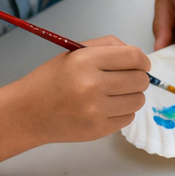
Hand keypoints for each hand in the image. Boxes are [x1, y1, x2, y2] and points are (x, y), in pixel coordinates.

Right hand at [12, 36, 148, 144]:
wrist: (30, 111)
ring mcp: (97, 109)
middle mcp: (92, 85)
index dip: (143, 61)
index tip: (142, 64)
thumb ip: (108, 47)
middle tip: (125, 80)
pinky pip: (129, 117)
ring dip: (132, 96)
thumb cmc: (54, 79)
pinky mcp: (100, 129)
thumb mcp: (75, 53)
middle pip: (140, 80)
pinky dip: (123, 111)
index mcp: (85, 61)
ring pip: (139, 100)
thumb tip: (139, 56)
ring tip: (114, 94)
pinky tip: (106, 107)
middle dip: (138, 78)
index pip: (133, 57)